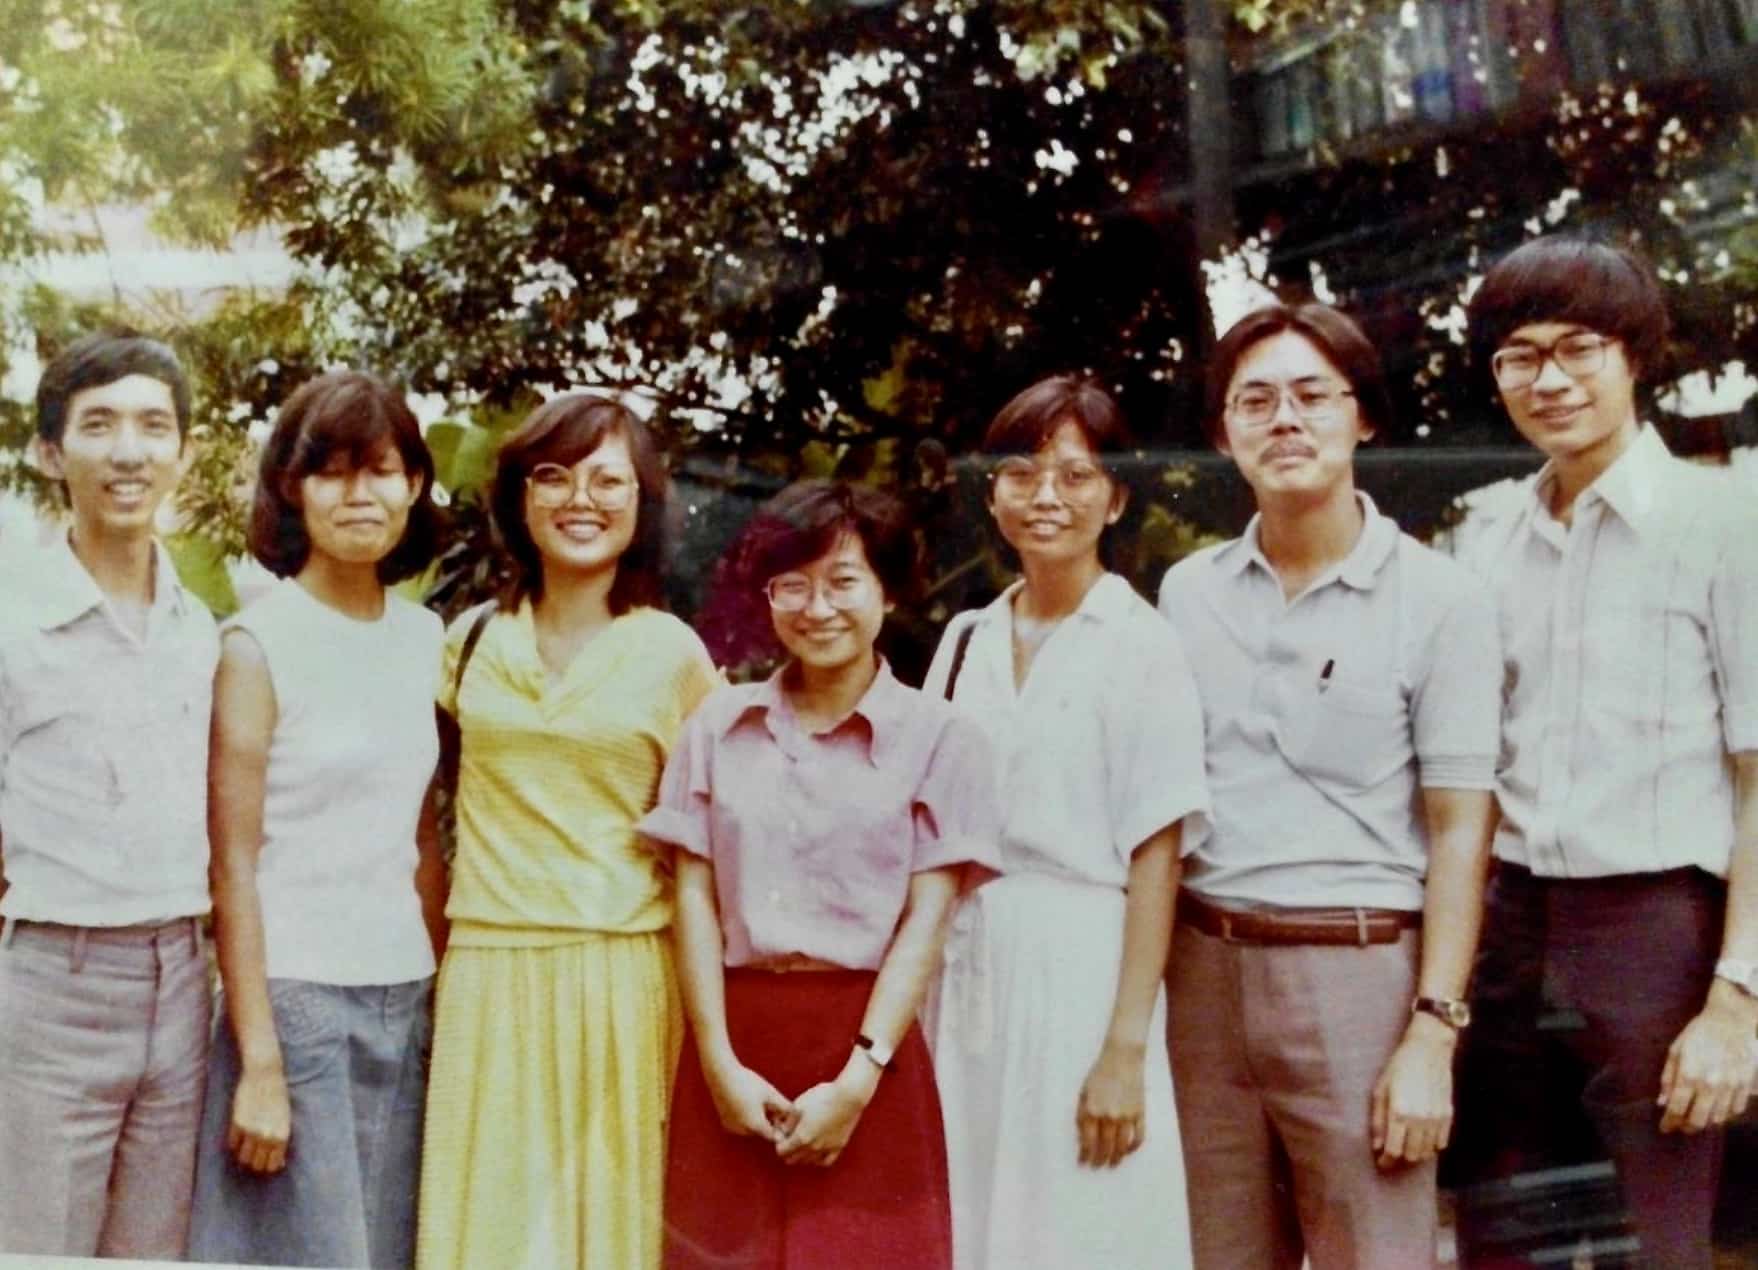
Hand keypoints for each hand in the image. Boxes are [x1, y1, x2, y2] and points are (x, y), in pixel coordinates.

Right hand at [229, 1064, 290, 1173]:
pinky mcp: (237, 1123)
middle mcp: (267, 1136)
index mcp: (282, 1135)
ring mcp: (251, 1131)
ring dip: (244, 1154)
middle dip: (255, 1161)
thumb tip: (279, 1164)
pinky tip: (240, 1134)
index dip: (268, 1165)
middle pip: (256, 1164)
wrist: (265, 1074)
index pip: (272, 1166)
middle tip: (255, 1154)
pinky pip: (232, 1144)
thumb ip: (280, 1141)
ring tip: (247, 1145)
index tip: (265, 1160)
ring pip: (242, 1158)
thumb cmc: (278, 1096)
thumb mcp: (285, 1119)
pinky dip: (235, 1142)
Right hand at [705, 1058, 796, 1141]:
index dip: (781, 1128)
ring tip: (761, 1102)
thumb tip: (796, 1115)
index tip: (783, 1115)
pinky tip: (748, 1102)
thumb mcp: (770, 1093)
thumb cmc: (747, 1082)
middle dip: (770, 1122)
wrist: (721, 1074)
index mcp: (755, 1126)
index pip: (774, 1137)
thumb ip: (784, 1107)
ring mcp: (732, 1127)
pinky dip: (746, 1118)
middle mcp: (742, 1131)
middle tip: (774, 1106)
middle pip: (762, 1132)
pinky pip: (741, 1124)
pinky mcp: (725, 1122)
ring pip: (751, 1128)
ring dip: (758, 1120)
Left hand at [775, 1060, 879, 1166]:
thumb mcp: (799, 1105)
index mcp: (801, 1137)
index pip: (782, 1150)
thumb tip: (781, 1130)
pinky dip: (817, 1159)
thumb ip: (788, 1122)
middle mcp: (813, 1147)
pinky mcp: (838, 1146)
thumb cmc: (823, 1096)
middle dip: (787, 1150)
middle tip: (789, 1138)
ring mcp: (827, 1148)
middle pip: (793, 1159)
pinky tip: (816, 1151)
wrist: (849, 1095)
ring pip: (808, 1161)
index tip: (781, 1133)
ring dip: (801, 1155)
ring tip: (801, 1143)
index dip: (778, 1142)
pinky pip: (825, 1161)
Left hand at [1077, 1040, 1145, 1167]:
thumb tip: (1082, 1138)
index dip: (1085, 1155)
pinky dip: (1134, 1147)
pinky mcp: (1139, 1113)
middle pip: (1104, 1147)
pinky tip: (1128, 1151)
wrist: (1122, 1058)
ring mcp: (1126, 1116)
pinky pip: (1139, 1137)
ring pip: (1121, 1146)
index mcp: (1092, 1110)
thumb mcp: (1083, 1092)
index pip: (1088, 1141)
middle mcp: (1108, 1116)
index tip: (1083, 1163)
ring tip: (1112, 1164)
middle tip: (1097, 1167)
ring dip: (1116, 1158)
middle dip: (1100, 1159)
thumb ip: (1081, 1115)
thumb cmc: (1099, 1074)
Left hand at [1370, 1015, 1456, 1168]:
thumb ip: (1378, 1121)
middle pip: (1411, 1156)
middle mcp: (1419, 1120)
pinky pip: (1441, 1143)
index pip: (1393, 1151)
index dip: (1386, 1161)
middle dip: (1400, 1159)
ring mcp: (1436, 1119)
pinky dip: (1431, 1146)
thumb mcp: (1380, 1091)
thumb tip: (1377, 1146)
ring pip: (1427, 1153)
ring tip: (1406, 1145)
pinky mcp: (1448, 1116)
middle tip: (1393, 1153)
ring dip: (1416, 1153)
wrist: (1428, 1051)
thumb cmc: (1399, 1068)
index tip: (1381, 1163)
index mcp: (1399, 1113)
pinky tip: (1422, 1138)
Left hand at [1658, 986, 1757, 1133]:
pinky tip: (1715, 1109)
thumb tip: (1662, 1103)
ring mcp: (1731, 1087)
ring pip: (1718, 1119)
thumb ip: (1668, 1079)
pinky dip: (1724, 1114)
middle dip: (1686, 1127)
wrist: (1732, 1021)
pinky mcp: (1746, 1086)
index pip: (1677, 1109)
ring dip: (1705, 1122)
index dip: (1669, 1122)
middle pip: (1698, 1120)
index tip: (1665, 1127)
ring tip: (1696, 1117)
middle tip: (1680, 1126)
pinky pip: (1735, 1111)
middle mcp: (1711, 1085)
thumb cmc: (1699, 1033)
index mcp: (1689, 1074)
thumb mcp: (1676, 1051)